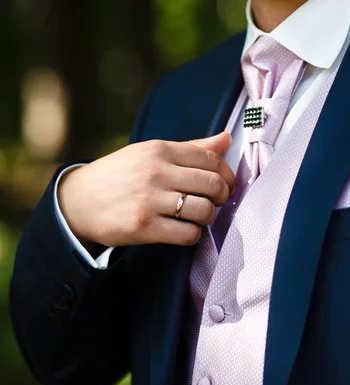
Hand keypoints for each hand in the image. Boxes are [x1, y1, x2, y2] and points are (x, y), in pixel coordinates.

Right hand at [57, 132, 234, 250]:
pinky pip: (188, 234)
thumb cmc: (120, 176)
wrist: (78, 201)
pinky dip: (193, 235)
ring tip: (198, 217)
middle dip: (222, 196)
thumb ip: (191, 148)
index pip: (210, 158)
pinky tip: (184, 231)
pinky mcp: (143, 226)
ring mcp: (149, 199)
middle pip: (213, 184)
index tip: (226, 184)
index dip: (227, 174)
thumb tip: (227, 139)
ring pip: (204, 210)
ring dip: (208, 217)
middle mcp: (155, 172)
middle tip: (216, 202)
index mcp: (159, 150)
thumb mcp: (151, 153)